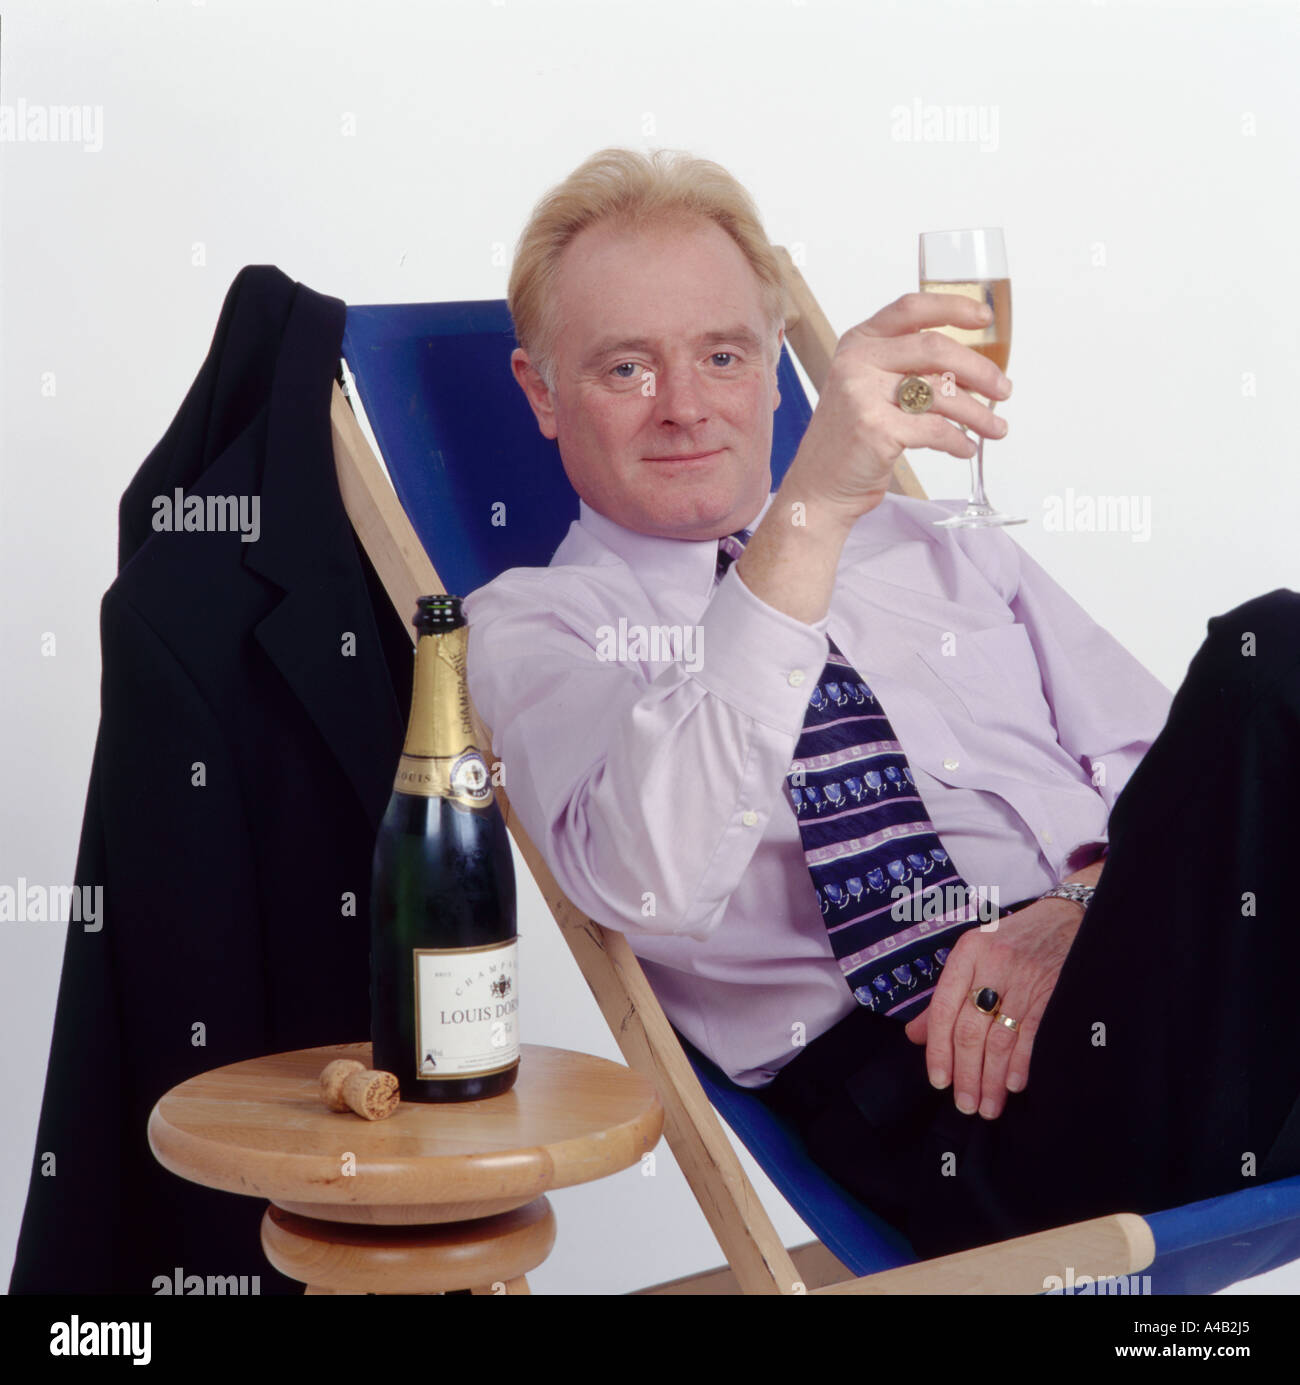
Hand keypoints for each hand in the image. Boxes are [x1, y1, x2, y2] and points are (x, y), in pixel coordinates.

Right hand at [784, 291, 1012, 524]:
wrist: (819, 486)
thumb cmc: (851, 439)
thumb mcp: (869, 388)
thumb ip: (906, 368)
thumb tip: (972, 365)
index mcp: (858, 343)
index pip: (911, 310)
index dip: (953, 307)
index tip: (984, 318)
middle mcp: (856, 362)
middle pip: (935, 348)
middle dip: (980, 370)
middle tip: (1003, 389)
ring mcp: (862, 394)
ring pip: (941, 392)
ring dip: (977, 413)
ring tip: (994, 429)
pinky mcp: (876, 429)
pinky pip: (935, 429)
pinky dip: (958, 441)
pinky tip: (965, 448)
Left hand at [903, 898, 1082, 1119]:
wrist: (1066, 918)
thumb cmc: (1013, 942)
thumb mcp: (974, 958)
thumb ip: (945, 998)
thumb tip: (914, 1036)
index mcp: (968, 953)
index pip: (943, 1009)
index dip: (938, 1049)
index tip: (939, 1081)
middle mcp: (993, 963)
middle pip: (970, 1029)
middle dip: (966, 1073)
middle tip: (965, 1104)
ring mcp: (1025, 977)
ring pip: (1000, 1038)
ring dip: (992, 1078)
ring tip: (988, 1106)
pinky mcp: (1054, 989)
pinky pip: (1032, 1033)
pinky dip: (1021, 1063)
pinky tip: (1014, 1085)